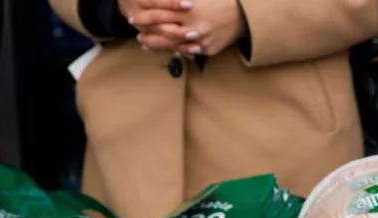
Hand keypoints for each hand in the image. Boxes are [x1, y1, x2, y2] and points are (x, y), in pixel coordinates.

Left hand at [131, 0, 246, 56]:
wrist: (242, 15)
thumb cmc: (219, 2)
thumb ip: (178, 0)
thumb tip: (158, 0)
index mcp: (189, 10)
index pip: (160, 14)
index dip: (145, 17)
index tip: (134, 18)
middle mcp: (193, 27)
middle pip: (163, 33)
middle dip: (148, 34)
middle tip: (137, 33)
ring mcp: (200, 41)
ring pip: (173, 46)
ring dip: (158, 46)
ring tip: (146, 44)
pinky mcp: (208, 49)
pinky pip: (188, 52)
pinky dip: (176, 51)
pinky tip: (166, 49)